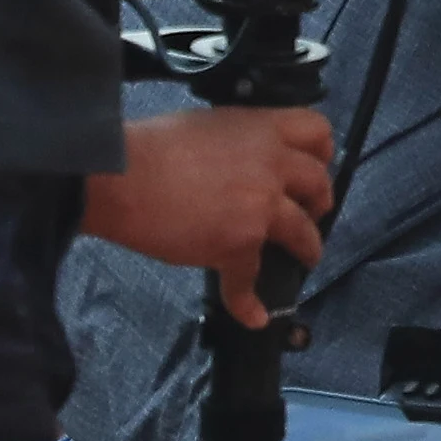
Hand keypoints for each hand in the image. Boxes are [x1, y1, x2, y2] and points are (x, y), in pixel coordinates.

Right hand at [82, 108, 333, 328]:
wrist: (120, 177)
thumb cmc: (151, 145)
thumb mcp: (208, 124)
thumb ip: (239, 141)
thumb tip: (241, 157)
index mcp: (264, 130)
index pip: (317, 133)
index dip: (320, 153)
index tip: (316, 166)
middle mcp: (273, 167)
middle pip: (319, 184)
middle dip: (320, 202)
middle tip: (312, 212)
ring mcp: (260, 209)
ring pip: (302, 233)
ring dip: (308, 248)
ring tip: (305, 257)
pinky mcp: (237, 246)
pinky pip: (249, 281)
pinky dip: (249, 303)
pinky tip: (254, 316)